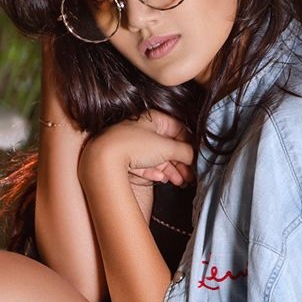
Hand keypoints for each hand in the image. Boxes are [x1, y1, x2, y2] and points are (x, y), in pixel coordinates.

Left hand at [78, 110, 194, 187]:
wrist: (104, 159)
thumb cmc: (135, 146)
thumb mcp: (166, 148)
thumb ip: (185, 151)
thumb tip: (195, 156)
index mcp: (154, 119)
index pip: (178, 130)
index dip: (189, 145)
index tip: (197, 158)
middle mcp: (144, 129)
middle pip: (168, 146)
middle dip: (181, 162)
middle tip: (190, 176)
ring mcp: (134, 144)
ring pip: (158, 157)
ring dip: (171, 170)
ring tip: (180, 182)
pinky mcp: (126, 158)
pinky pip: (145, 165)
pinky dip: (155, 172)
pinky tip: (162, 179)